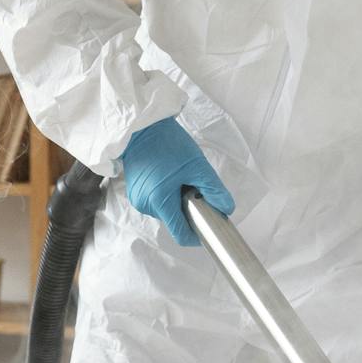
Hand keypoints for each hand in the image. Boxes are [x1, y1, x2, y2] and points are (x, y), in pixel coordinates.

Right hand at [118, 117, 234, 246]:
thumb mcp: (197, 166)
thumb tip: (227, 209)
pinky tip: (168, 177)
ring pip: (165, 211)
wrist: (142, 127)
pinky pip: (156, 202)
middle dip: (187, 210)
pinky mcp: (134, 192)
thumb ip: (214, 190)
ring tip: (179, 178)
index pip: (180, 234)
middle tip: (193, 188)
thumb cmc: (169, 144)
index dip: (197, 235)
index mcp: (159, 201)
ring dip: (176, 201)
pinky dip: (166, 195)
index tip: (209, 224)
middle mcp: (145, 205)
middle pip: (174, 221)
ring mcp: (137, 199)